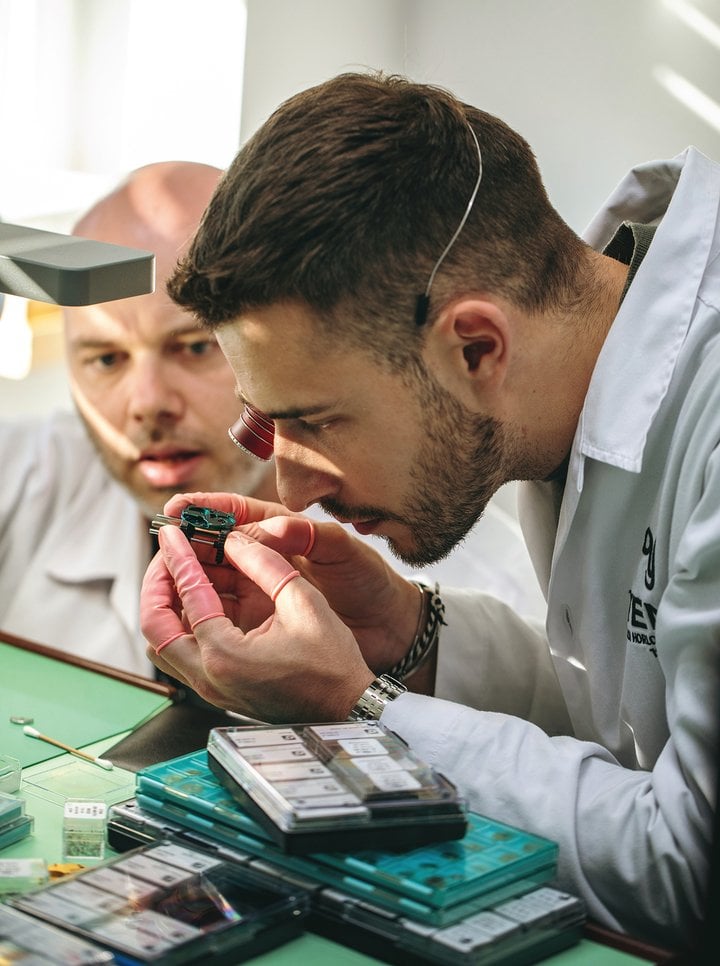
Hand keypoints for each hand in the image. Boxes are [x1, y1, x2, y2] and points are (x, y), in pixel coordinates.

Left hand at [142, 523, 374, 720]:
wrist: (346, 710)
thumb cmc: (332, 664)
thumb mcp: (304, 602)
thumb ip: (265, 564)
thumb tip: (236, 539)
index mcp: (226, 656)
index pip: (188, 595)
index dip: (178, 557)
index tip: (172, 533)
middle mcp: (209, 678)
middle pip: (156, 627)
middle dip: (156, 584)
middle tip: (169, 555)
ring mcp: (211, 689)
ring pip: (163, 645)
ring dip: (165, 607)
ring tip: (182, 575)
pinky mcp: (218, 691)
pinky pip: (183, 656)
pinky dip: (183, 624)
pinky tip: (203, 600)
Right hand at [161, 492, 422, 672]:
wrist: (391, 630)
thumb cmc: (372, 582)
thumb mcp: (345, 552)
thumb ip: (310, 536)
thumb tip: (268, 529)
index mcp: (282, 531)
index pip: (234, 512)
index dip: (203, 508)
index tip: (176, 508)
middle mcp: (264, 558)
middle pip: (212, 546)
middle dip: (185, 544)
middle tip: (163, 548)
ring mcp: (258, 590)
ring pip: (209, 580)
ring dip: (186, 578)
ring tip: (165, 579)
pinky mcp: (257, 621)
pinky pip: (219, 613)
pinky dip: (199, 610)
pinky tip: (184, 612)